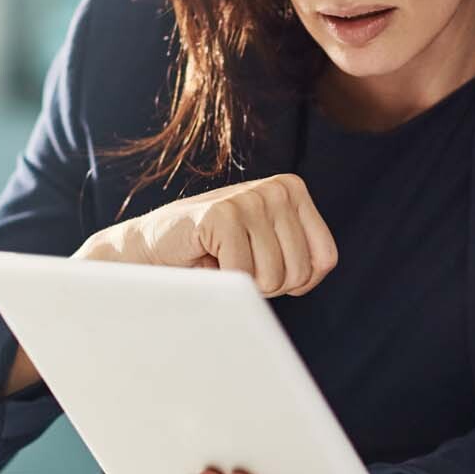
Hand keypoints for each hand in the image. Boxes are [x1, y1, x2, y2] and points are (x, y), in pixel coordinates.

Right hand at [79, 173, 337, 295]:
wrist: (150, 250)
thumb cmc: (214, 256)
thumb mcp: (269, 251)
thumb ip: (300, 259)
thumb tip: (307, 280)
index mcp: (294, 192)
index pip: (324, 260)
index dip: (296, 282)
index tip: (264, 269)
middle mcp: (278, 188)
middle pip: (299, 272)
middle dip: (267, 284)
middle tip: (236, 266)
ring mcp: (250, 197)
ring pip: (273, 277)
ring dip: (243, 283)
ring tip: (221, 259)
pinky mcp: (222, 214)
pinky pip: (242, 275)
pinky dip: (222, 279)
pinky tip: (205, 258)